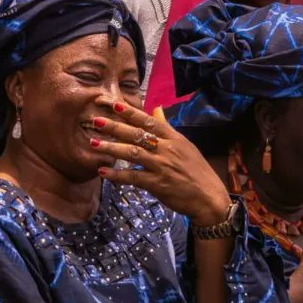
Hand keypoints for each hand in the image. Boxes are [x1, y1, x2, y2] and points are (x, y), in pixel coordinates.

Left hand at [89, 97, 231, 226]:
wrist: (210, 198)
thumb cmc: (197, 172)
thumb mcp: (185, 145)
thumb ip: (167, 127)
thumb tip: (157, 108)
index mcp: (174, 138)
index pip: (149, 121)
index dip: (131, 113)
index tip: (114, 104)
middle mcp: (167, 149)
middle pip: (137, 134)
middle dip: (114, 127)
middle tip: (95, 120)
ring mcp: (162, 166)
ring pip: (133, 153)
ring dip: (111, 148)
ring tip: (92, 143)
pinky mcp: (158, 184)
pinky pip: (134, 177)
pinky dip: (117, 175)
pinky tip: (103, 172)